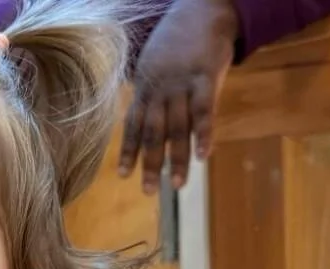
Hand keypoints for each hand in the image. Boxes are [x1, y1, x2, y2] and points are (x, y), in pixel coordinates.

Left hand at [118, 0, 238, 193]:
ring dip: (177, 158)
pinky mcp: (206, 77)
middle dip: (150, 164)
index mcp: (145, 88)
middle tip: (149, 191)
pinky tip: (203, 156)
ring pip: (177, 127)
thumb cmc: (177, 41)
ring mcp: (182, 84)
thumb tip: (141, 122)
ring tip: (178, 184)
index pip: (133, 126)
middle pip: (153, 133)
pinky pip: (204, 110)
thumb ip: (149, 94)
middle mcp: (160, 90)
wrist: (203, 8)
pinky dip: (203, 134)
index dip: (128, 151)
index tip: (123, 176)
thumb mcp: (153, 65)